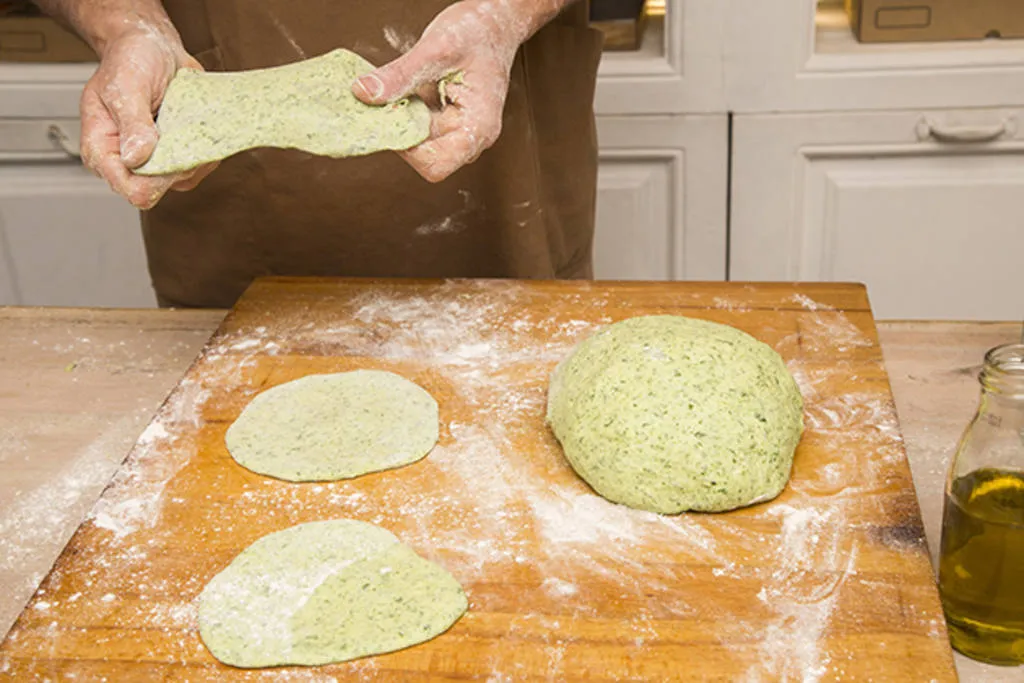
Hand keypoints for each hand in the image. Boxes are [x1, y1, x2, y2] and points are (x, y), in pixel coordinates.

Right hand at [80, 26, 218, 208]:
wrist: (153, 48)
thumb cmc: (130, 60)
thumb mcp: (125, 84)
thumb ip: (132, 122)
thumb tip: (136, 157)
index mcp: (102, 150)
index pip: (131, 188)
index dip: (157, 179)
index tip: (172, 150)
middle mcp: (127, 161)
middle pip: (161, 189)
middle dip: (178, 162)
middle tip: (182, 127)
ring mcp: (154, 161)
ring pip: (183, 179)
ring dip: (194, 153)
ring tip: (187, 120)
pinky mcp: (175, 155)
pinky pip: (198, 166)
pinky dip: (204, 149)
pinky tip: (197, 126)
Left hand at [353, 0, 526, 182]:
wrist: (495, 21)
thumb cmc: (480, 32)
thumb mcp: (436, 48)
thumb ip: (400, 75)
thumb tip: (365, 93)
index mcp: (478, 126)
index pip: (436, 164)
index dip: (407, 149)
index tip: (388, 120)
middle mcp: (470, 135)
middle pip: (424, 158)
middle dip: (398, 133)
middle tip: (379, 104)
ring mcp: (458, 129)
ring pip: (417, 144)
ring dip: (397, 123)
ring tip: (389, 93)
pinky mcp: (445, 120)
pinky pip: (417, 127)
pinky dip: (400, 112)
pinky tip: (395, 92)